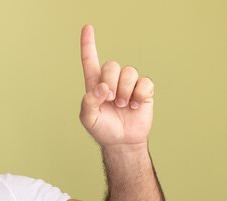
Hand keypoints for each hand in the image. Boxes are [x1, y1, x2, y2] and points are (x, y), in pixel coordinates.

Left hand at [79, 25, 153, 147]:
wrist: (122, 142)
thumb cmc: (103, 129)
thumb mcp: (88, 118)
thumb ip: (89, 102)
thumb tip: (102, 87)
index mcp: (95, 85)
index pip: (90, 61)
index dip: (88, 44)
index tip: (87, 27)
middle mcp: (112, 81)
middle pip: (112, 65)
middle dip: (110, 83)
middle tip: (111, 100)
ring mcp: (129, 85)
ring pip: (128, 72)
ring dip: (125, 91)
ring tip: (123, 105)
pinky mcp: (144, 91)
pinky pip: (144, 83)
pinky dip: (139, 96)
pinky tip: (135, 106)